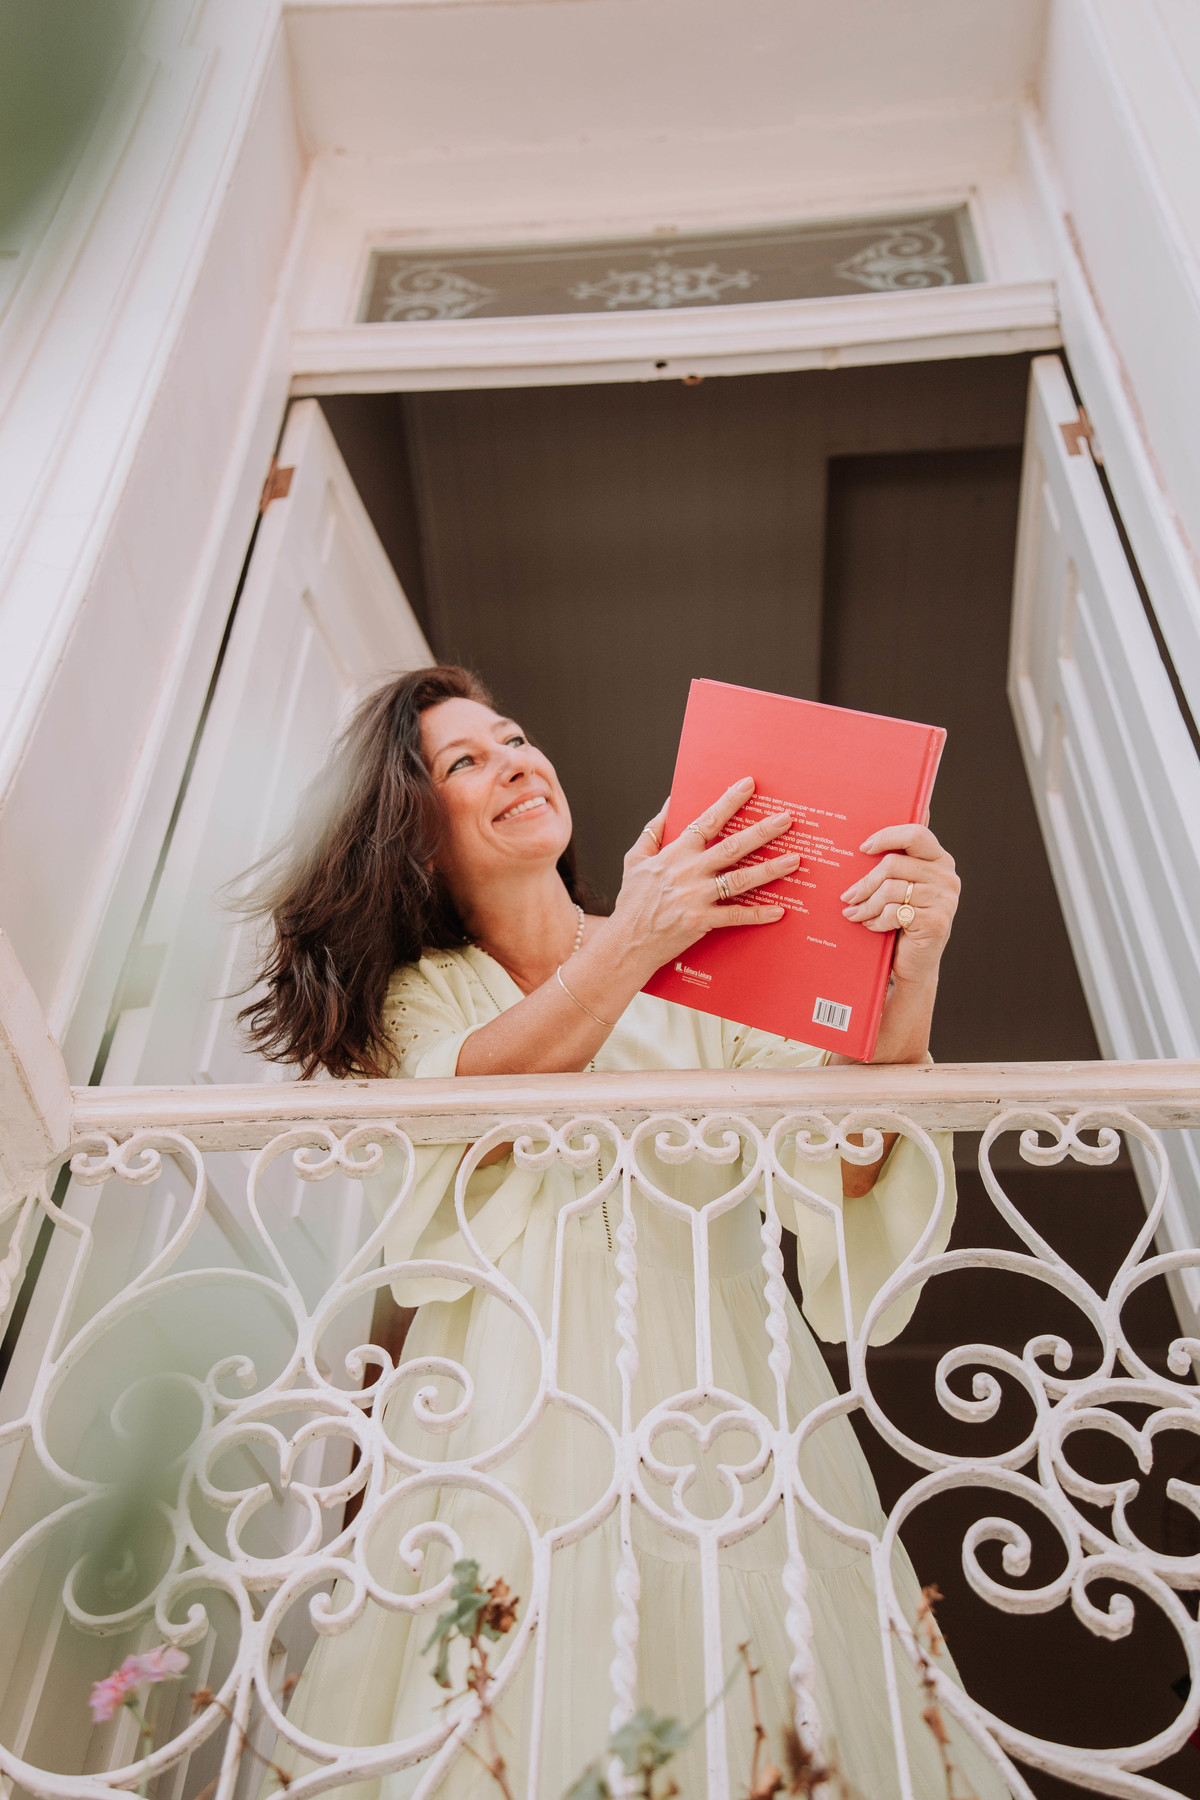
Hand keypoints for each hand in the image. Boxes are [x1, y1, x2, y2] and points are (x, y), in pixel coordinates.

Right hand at [612, 777, 796, 972]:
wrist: (626, 943)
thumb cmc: (632, 901)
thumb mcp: (634, 859)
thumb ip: (654, 830)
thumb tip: (670, 803)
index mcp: (674, 854)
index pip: (706, 821)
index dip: (729, 801)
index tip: (749, 785)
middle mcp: (688, 872)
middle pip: (732, 847)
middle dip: (762, 832)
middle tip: (786, 819)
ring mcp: (696, 898)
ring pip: (740, 880)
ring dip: (770, 869)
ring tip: (794, 860)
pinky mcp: (702, 922)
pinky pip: (736, 916)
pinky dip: (758, 914)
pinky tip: (779, 910)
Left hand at [839, 822, 958, 980]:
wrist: (915, 964)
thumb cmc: (903, 919)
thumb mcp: (904, 885)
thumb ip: (903, 857)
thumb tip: (914, 812)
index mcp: (940, 860)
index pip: (915, 834)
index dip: (886, 836)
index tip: (863, 848)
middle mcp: (947, 877)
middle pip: (893, 864)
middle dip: (864, 882)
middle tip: (847, 897)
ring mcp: (945, 900)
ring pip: (890, 890)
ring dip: (866, 905)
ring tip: (854, 913)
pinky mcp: (936, 922)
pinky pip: (894, 912)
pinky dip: (876, 921)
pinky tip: (871, 926)